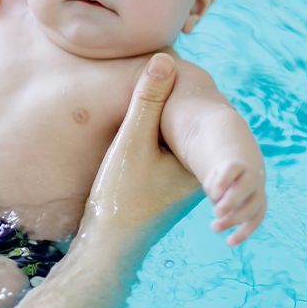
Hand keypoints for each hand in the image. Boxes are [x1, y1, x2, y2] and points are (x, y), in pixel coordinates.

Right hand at [84, 53, 202, 241]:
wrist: (107, 248)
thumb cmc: (122, 198)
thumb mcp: (132, 142)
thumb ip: (147, 101)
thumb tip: (165, 59)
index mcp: (199, 162)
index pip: (195, 114)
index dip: (180, 89)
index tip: (167, 67)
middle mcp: (196, 175)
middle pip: (183, 127)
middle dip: (169, 106)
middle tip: (151, 77)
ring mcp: (179, 185)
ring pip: (171, 142)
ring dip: (157, 124)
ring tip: (138, 100)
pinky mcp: (162, 192)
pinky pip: (161, 155)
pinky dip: (149, 141)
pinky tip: (131, 134)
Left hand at [205, 160, 266, 245]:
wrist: (243, 175)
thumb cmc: (222, 178)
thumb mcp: (213, 177)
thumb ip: (213, 185)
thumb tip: (218, 200)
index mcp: (237, 167)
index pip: (232, 170)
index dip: (223, 181)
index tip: (212, 194)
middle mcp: (251, 178)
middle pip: (244, 189)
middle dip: (230, 202)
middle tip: (215, 213)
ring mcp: (259, 193)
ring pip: (251, 208)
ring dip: (233, 220)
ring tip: (214, 228)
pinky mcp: (261, 208)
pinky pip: (255, 221)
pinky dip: (243, 233)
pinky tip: (230, 242)